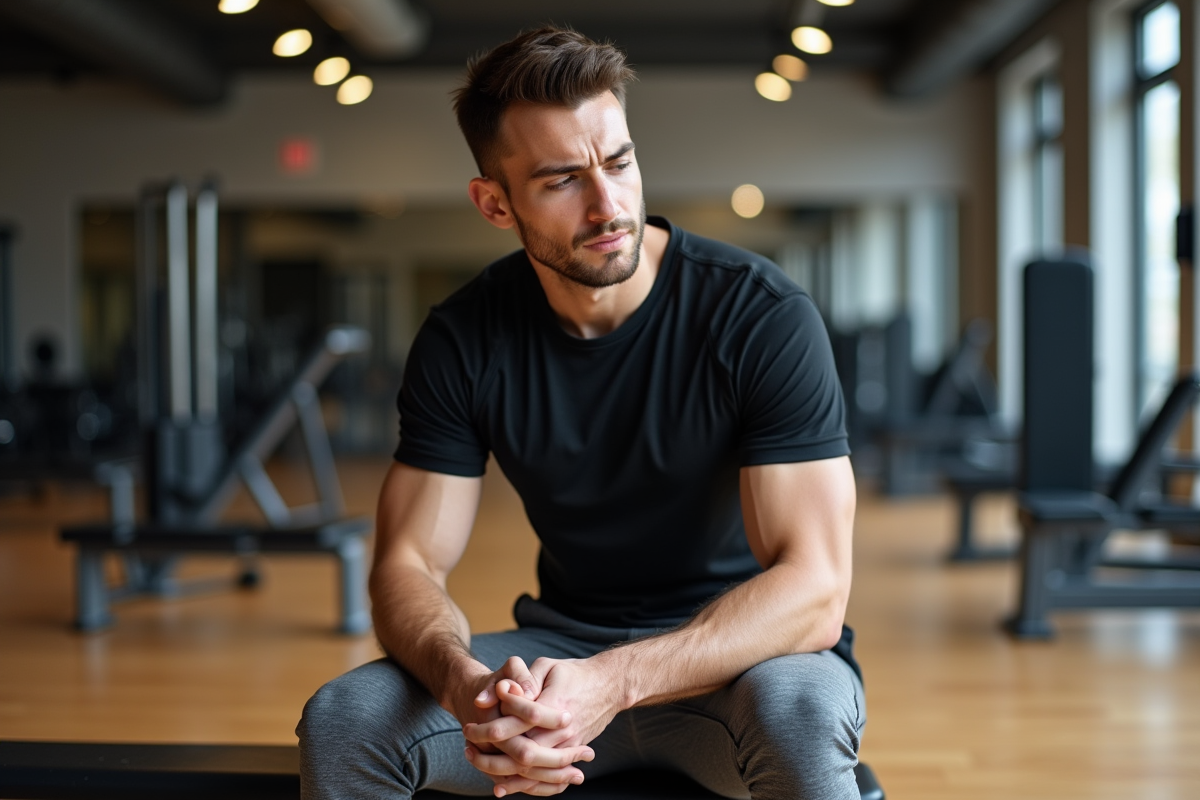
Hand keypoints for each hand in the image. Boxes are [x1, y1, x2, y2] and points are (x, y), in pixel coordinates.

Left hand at [465, 656, 625, 795]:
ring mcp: (569, 746)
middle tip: (466, 741)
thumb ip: (522, 677)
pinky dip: (523, 786)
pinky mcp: (571, 755)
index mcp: (556, 705)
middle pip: (523, 751)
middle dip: (490, 751)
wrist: (608, 686)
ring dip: (500, 770)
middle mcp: (564, 731)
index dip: (494, 718)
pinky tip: (501, 785)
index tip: (472, 713)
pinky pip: (547, 780)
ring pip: (532, 771)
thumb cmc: (573, 673)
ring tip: (474, 759)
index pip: (519, 719)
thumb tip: (500, 691)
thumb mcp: (547, 666)